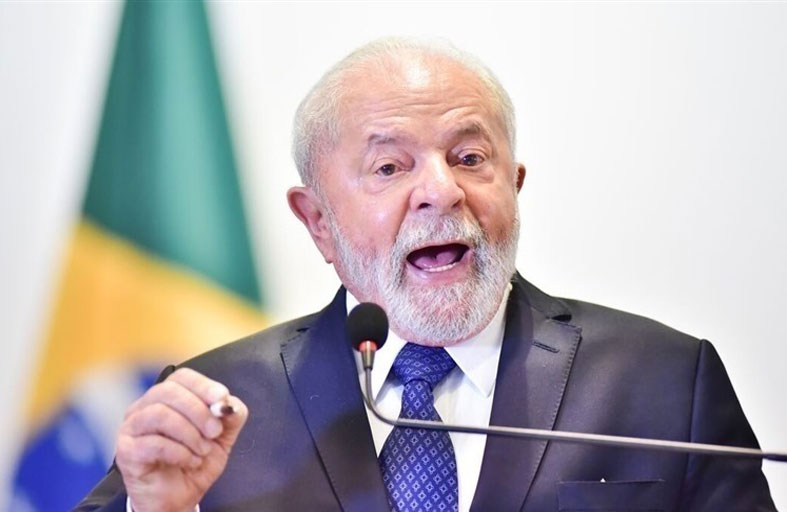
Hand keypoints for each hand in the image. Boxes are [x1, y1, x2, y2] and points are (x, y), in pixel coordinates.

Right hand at [115, 368, 248, 511]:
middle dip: (199, 411)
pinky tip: (190, 461)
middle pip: (168, 391)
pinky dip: (179, 453)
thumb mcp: (222, 437)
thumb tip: (229, 404)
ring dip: (189, 434)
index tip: (221, 400)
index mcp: (167, 398)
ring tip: (202, 450)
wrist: (179, 498)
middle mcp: (144, 407)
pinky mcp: (126, 451)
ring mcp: (131, 428)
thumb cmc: (195, 462)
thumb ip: (229, 417)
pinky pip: (153, 443)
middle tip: (215, 432)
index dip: (203, 385)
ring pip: (160, 414)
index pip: (181, 377)